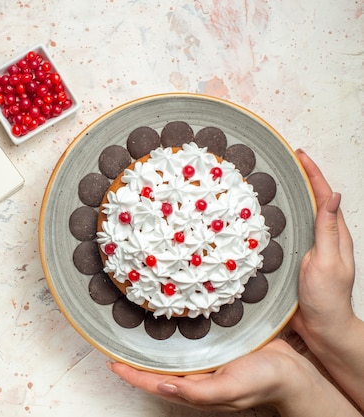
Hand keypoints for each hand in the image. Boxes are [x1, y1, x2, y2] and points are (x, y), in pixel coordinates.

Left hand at [108, 338, 359, 415]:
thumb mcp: (230, 389)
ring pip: (168, 356)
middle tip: (114, 341)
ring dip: (149, 346)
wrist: (293, 371)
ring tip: (131, 330)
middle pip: (155, 369)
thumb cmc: (263, 382)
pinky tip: (165, 322)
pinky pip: (186, 343)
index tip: (110, 361)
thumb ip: (198, 391)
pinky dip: (171, 335)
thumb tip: (164, 387)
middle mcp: (194, 375)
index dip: (130, 374)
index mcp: (194, 388)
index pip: (152, 383)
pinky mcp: (213, 347)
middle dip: (134, 359)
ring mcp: (203, 362)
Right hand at [289, 149, 363, 410]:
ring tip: (263, 183)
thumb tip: (331, 196)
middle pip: (309, 202)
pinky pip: (282, 235)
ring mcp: (305, 249)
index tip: (299, 155)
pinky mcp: (291, 260)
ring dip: (282, 199)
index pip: (323, 196)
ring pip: (294, 217)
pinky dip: (272, 221)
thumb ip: (328, 230)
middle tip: (278, 163)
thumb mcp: (327, 260)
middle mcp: (320, 238)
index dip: (312, 174)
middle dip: (296, 180)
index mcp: (333, 234)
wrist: (320, 329)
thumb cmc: (327, 297)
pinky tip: (257, 218)